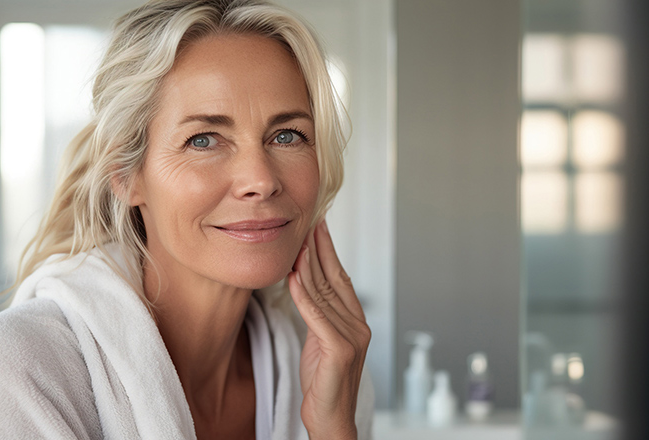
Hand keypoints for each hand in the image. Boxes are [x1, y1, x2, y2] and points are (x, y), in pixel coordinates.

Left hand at [287, 219, 370, 439]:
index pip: (341, 277)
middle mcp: (358, 325)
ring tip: (296, 242)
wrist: (331, 420)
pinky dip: (304, 296)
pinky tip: (294, 277)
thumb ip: (319, 315)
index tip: (318, 227)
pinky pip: (317, 317)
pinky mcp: (340, 351)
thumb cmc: (324, 383)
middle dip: (319, 250)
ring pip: (324, 294)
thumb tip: (306, 285)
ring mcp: (352, 338)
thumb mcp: (320, 341)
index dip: (329, 251)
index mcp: (355, 321)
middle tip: (308, 222)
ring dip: (308, 266)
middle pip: (334, 280)